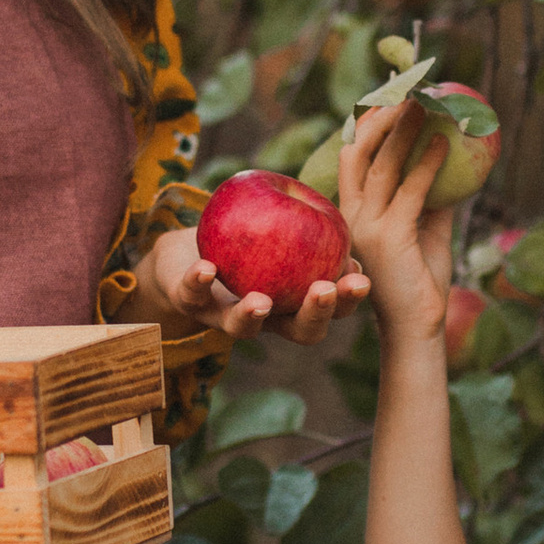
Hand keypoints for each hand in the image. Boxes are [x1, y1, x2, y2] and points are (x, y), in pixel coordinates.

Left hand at [136, 223, 369, 348]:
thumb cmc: (244, 236)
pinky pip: (192, 295)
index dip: (348, 299)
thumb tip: (335, 213)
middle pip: (297, 330)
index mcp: (294, 302)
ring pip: (242, 328)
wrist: (185, 253)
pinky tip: (206, 268)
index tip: (358, 278)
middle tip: (325, 290)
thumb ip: (307, 221)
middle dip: (315, 314)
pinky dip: (198, 282)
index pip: (331, 308)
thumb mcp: (280, 226)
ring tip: (261, 301)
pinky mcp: (188, 302)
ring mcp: (224, 315)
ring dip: (253, 315)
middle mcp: (265, 318)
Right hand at [335, 98, 453, 350]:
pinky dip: (429, 163)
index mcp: (351, 216)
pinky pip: (411, 190)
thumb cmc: (420, 284)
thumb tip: (450, 165)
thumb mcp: (426, 233)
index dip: (367, 126)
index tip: (388, 97)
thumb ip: (431, 200)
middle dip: (382, 117)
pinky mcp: (390, 237)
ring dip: (406, 130)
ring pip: (383, 166)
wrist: (417, 329)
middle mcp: (351, 218)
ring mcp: (367, 227)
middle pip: (360, 153)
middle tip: (407, 90)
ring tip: (427, 104)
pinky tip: (445, 143)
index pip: (352, 160)